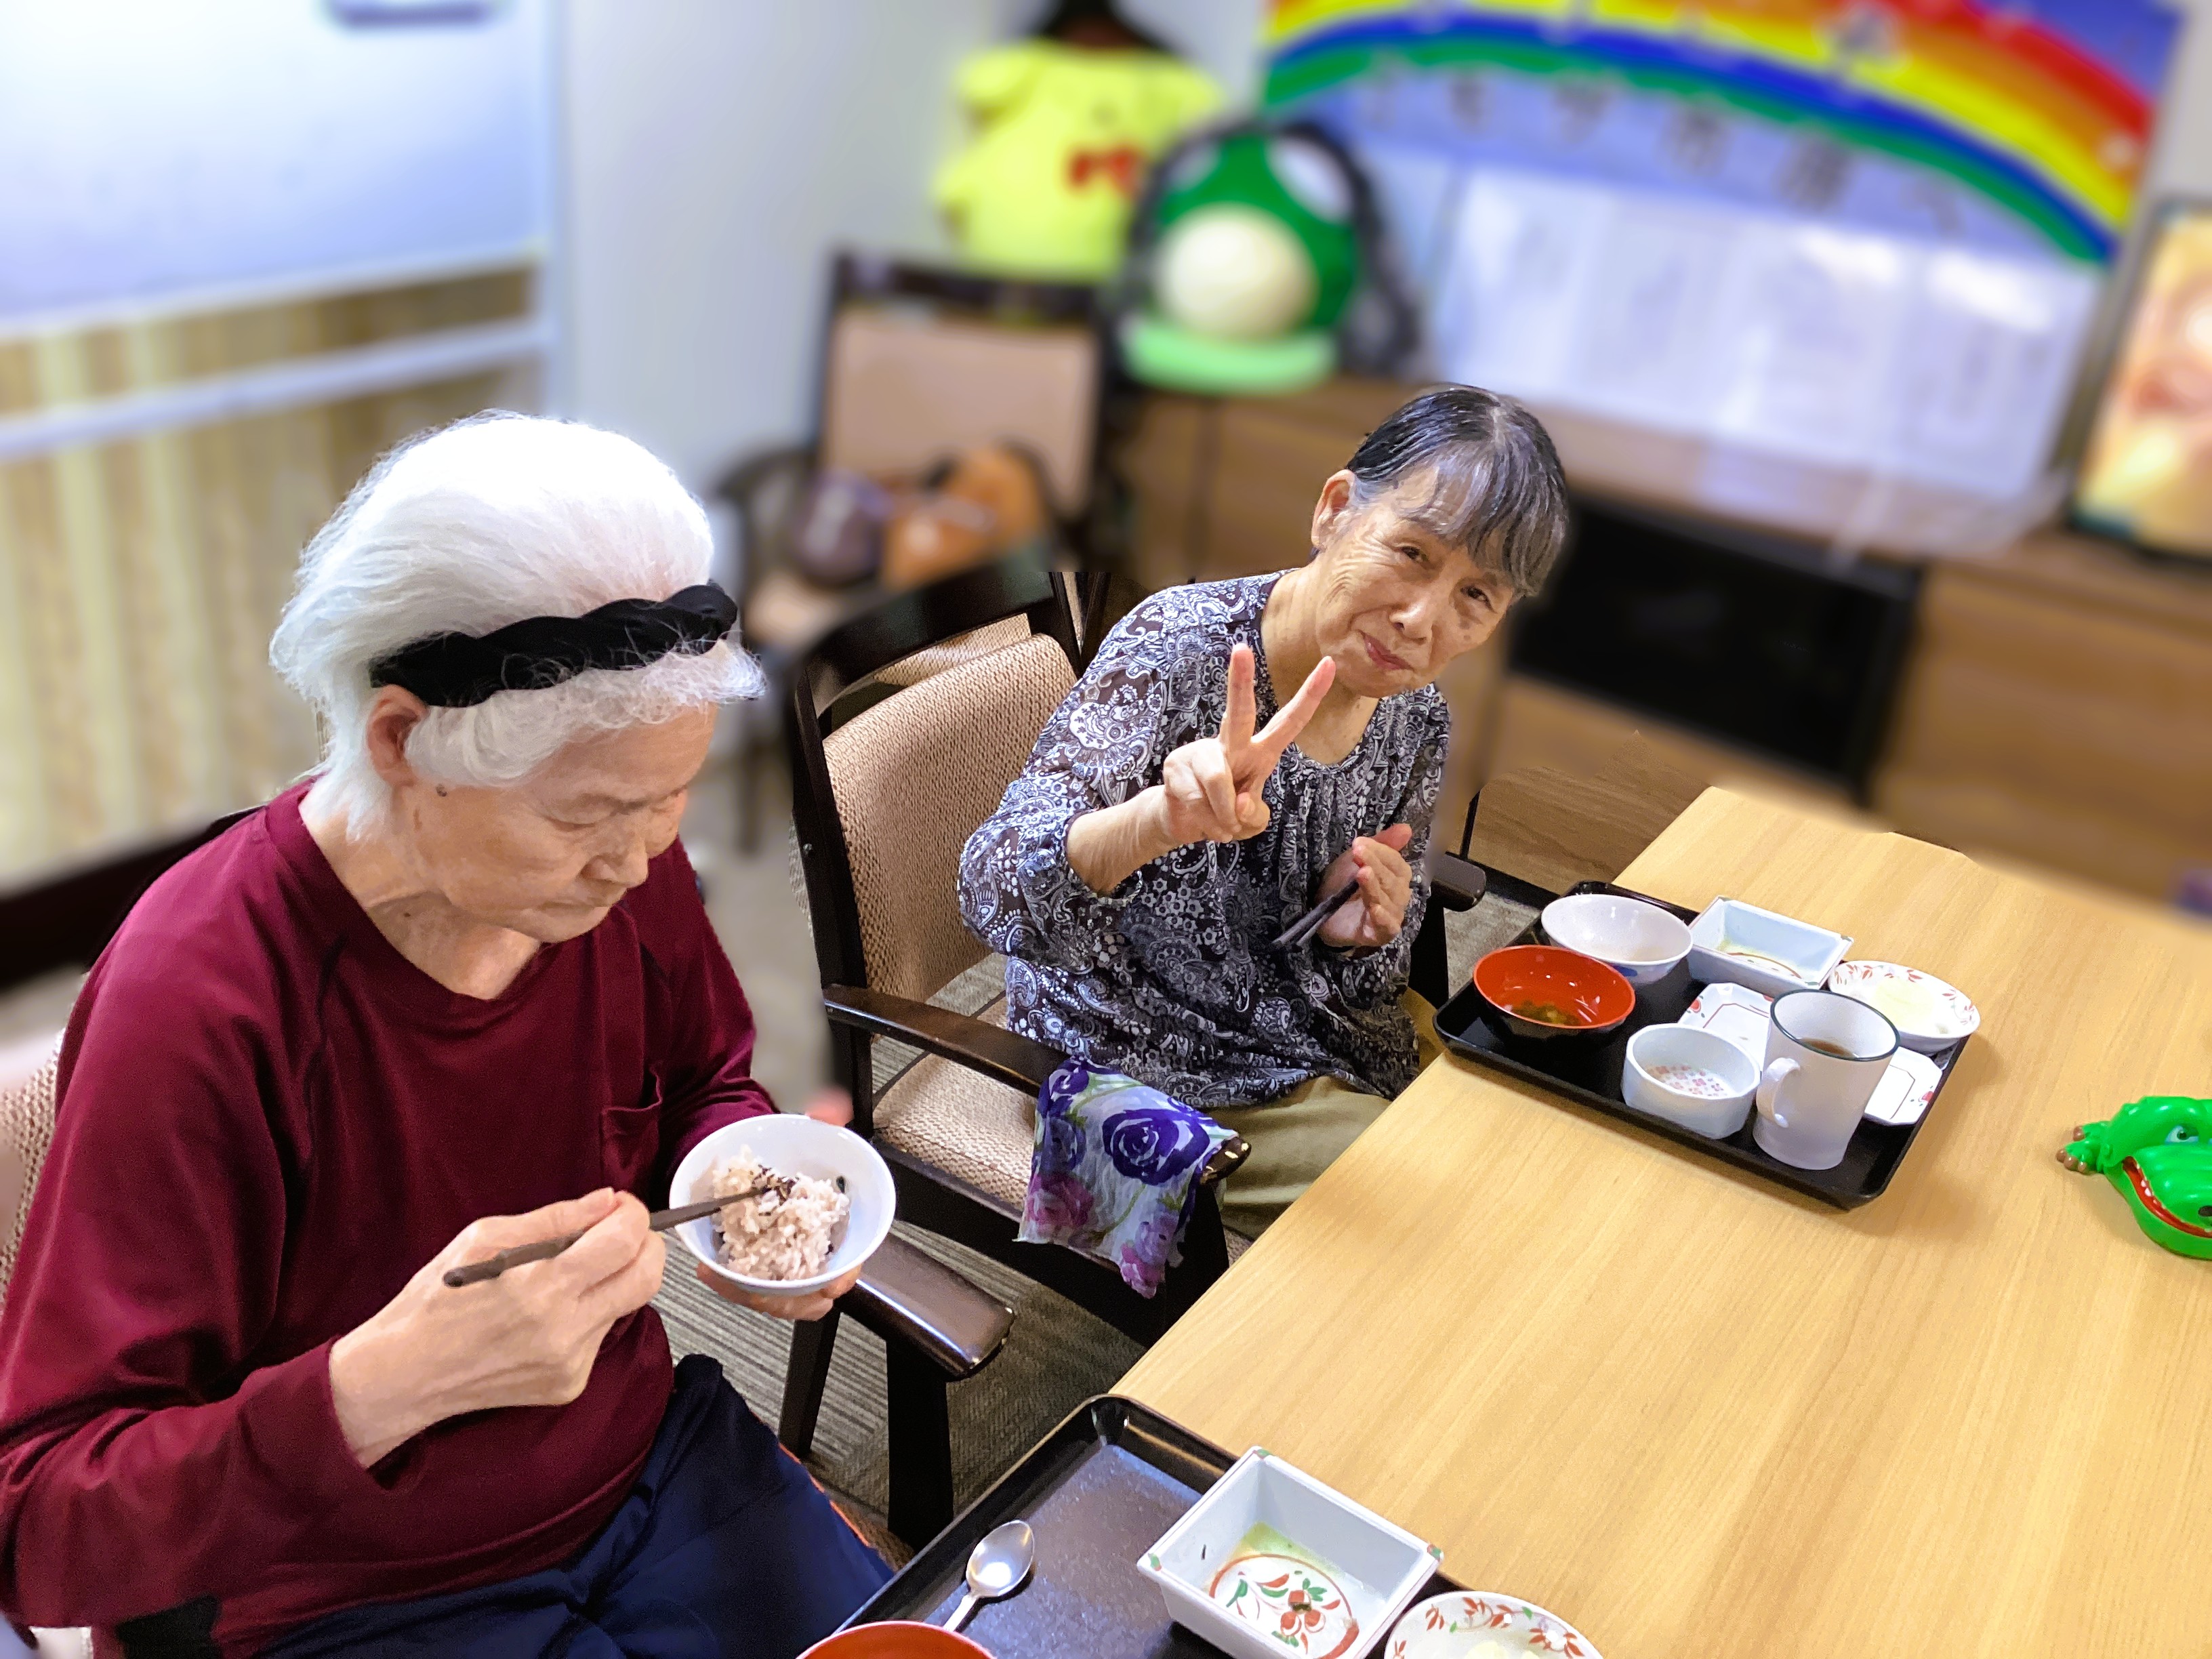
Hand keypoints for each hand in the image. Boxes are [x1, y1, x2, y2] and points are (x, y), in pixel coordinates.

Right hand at [329, 1189, 664, 1466]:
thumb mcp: (485, 1238)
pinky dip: (589, 1313)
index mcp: (543, 1286)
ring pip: (626, 1305)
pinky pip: (600, 1335)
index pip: (625, 1243)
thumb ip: (555, 1219)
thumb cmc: (435, 1301)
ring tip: (569, 1273)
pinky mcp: (569, 1385)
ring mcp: (571, 1363)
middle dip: (646, 1244)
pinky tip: (550, 1312)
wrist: (405, 1373)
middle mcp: (565, 1330)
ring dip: (613, 1279)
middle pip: (647, 1277)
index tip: (621, 1206)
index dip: (633, 1215)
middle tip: (621, 1231)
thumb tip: (606, 1201)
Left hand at [695, 1090, 861, 1320]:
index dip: (836, 1281)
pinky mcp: (763, 1271)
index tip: (825, 1287)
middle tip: (751, 1285)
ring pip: (778, 1299)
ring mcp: (789, 1268)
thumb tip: (829, 1111)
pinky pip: (751, 1291)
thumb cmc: (799, 1159)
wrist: (769, 1164)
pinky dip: (731, 1287)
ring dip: (748, 1293)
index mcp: (840, 1232)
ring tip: (717, 1274)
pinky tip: (710, 1270)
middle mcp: (817, 1256)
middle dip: (779, 1297)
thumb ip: (825, 1121)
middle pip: (808, 1297)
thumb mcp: (813, 1136)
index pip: (846, 1271)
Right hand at [1149, 645, 1334, 850]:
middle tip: (1241, 649)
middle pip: (1239, 712)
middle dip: (1241, 681)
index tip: (1329, 664)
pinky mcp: (1176, 765)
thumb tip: (1237, 804)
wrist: (1183, 822)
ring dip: (1224, 816)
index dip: (1311, 696)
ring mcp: (1201, 751)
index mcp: (1259, 752)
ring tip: (1223, 826)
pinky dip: (1207, 823)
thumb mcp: (1251, 821)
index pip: (1289, 721)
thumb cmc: (1226, 815)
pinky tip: (1202, 821)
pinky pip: (1198, 801)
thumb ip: (1253, 813)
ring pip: (1219, 780)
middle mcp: (1231, 744)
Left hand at [1316, 822, 1414, 948]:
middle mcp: (1398, 896)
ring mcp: (1391, 916)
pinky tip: (1374, 908)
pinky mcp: (1379, 935)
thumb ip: (1380, 844)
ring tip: (1362, 874)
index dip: (1380, 852)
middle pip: (1392, 880)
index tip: (1359, 843)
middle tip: (1357, 853)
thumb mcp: (1356, 859)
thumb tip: (1406, 828)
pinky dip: (1382, 918)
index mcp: (1396, 877)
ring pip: (1389, 901)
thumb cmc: (1343, 884)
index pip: (1396, 862)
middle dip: (1375, 865)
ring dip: (1375, 886)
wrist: (1323, 915)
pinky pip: (1387, 926)